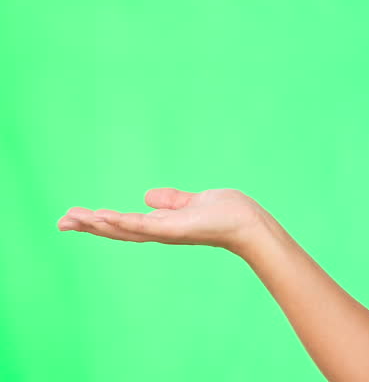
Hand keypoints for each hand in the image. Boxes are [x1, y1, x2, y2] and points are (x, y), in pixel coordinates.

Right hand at [57, 188, 266, 255]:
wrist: (248, 223)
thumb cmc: (226, 213)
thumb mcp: (192, 201)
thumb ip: (171, 200)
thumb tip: (148, 195)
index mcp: (162, 224)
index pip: (124, 224)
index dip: (99, 222)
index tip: (74, 217)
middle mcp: (159, 232)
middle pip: (117, 231)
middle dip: (89, 227)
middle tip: (61, 222)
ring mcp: (165, 232)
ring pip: (124, 229)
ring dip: (98, 224)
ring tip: (72, 219)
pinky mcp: (173, 229)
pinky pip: (142, 225)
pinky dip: (121, 221)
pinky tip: (102, 217)